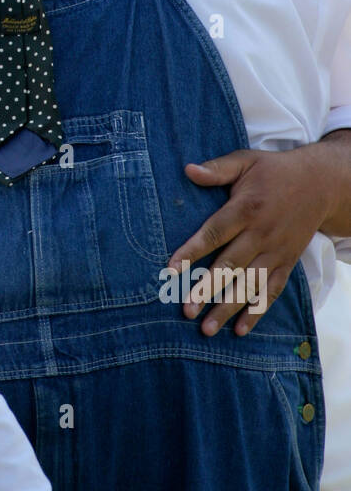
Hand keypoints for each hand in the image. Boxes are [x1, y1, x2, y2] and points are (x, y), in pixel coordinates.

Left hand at [167, 144, 334, 336]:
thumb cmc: (274, 171)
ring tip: (207, 328)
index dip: (192, 252)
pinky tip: (241, 330)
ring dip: (228, 307)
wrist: (321, 184)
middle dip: (207, 289)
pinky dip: (258, 311)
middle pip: (230, 265)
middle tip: (186, 310)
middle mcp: (261, 234)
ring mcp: (276, 251)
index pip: (214, 233)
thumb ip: (217, 169)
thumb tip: (188, 170)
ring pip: (250, 284)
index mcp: (246, 209)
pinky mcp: (287, 262)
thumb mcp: (246, 161)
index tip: (170, 270)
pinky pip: (272, 290)